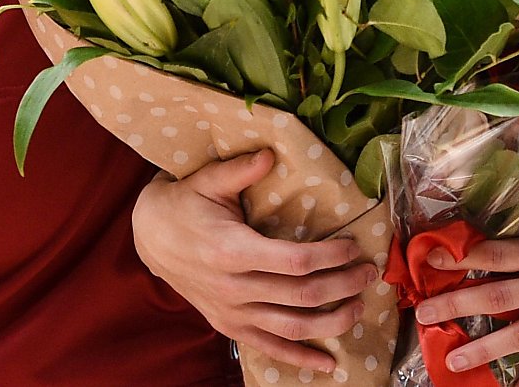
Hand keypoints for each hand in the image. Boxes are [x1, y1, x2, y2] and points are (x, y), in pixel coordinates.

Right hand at [132, 150, 377, 372]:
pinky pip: (271, 348)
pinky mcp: (230, 327)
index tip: (353, 246)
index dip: (330, 256)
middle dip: (343, 285)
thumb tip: (271, 154)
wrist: (150, 237)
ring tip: (358, 306)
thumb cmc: (183, 204)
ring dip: (332, 322)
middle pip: (301, 295)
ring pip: (293, 328)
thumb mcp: (208, 181)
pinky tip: (328, 364)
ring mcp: (232, 313)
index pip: (294, 261)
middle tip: (369, 272)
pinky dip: (301, 360)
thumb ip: (241, 170)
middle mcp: (234, 287)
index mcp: (231, 249)